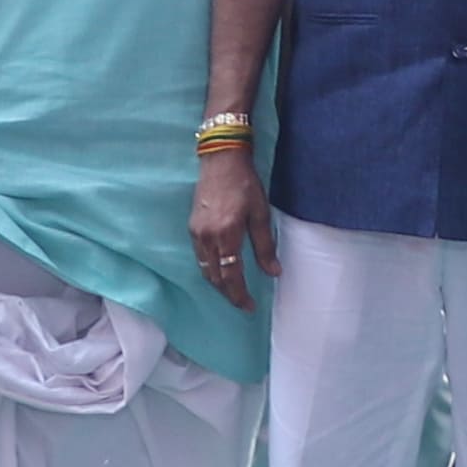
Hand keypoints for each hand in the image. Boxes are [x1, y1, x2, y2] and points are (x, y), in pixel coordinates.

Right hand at [185, 143, 267, 308]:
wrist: (221, 160)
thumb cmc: (245, 184)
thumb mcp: (260, 214)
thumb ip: (265, 246)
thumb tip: (274, 272)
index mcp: (227, 235)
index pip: (231, 276)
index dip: (240, 295)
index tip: (250, 306)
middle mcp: (207, 238)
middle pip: (215, 278)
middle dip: (229, 294)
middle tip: (243, 303)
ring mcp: (197, 233)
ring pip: (205, 269)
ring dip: (218, 283)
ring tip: (233, 290)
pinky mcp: (192, 227)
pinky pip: (200, 257)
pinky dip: (210, 269)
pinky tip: (221, 269)